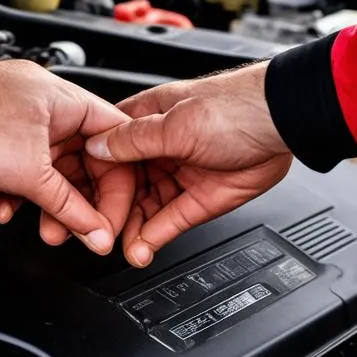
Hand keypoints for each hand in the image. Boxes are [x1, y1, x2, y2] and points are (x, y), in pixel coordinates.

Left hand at [0, 61, 133, 254]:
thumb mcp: (30, 175)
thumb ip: (69, 208)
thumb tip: (95, 231)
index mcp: (65, 99)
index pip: (112, 144)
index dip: (114, 186)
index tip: (104, 218)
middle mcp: (41, 102)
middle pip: (69, 163)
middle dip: (55, 202)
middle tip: (56, 229)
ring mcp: (11, 112)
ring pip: (31, 169)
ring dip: (15, 198)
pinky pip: (3, 164)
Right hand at [84, 62, 292, 266]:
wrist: (281, 125)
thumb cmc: (234, 107)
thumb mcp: (174, 123)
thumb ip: (134, 141)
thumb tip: (97, 148)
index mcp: (147, 120)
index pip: (106, 150)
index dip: (90, 175)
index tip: (75, 196)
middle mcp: (158, 148)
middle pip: (121, 186)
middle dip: (107, 209)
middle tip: (94, 231)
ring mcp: (178, 174)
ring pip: (143, 208)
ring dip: (130, 229)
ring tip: (119, 246)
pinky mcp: (198, 200)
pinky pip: (168, 222)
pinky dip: (153, 237)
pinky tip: (141, 249)